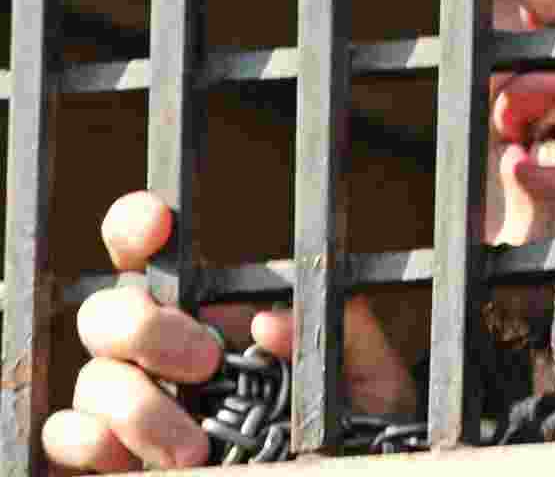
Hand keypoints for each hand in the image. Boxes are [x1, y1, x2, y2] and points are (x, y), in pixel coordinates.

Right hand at [42, 191, 415, 472]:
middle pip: (106, 311)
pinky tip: (140, 463)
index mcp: (212, 305)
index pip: (150, 247)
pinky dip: (91, 444)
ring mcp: (132, 398)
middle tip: (206, 362)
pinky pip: (66, 435)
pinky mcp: (115, 452)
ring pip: (91, 378)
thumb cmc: (353, 412)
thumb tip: (268, 321)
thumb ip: (338, 330)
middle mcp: (160, 345)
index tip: (157, 224)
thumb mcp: (366, 366)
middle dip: (146, 330)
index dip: (135, 223)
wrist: (349, 466)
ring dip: (137, 408)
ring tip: (196, 449)